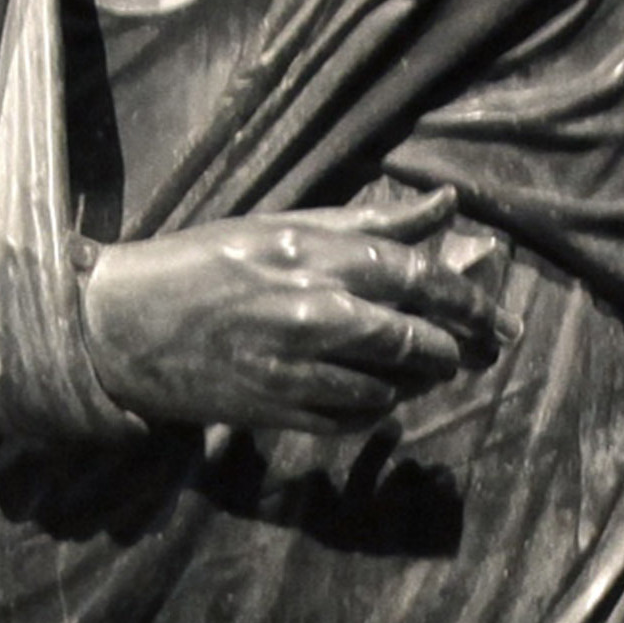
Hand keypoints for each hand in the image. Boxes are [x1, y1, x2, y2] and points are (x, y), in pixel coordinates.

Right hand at [80, 193, 499, 433]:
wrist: (124, 325)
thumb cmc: (206, 263)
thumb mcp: (286, 226)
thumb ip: (371, 222)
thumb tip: (448, 203)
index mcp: (315, 253)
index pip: (417, 277)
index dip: (469, 302)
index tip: (499, 319)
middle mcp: (311, 310)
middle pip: (415, 338)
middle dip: (457, 348)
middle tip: (479, 352)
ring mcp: (294, 366)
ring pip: (391, 386)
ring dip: (419, 381)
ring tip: (428, 369)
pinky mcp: (277, 410)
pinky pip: (353, 418)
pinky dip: (378, 409)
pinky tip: (380, 394)